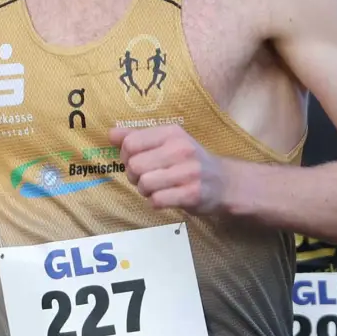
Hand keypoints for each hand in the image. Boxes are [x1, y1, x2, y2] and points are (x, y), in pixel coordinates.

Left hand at [110, 124, 226, 213]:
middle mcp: (180, 149)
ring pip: (144, 184)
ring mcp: (188, 172)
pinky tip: (165, 198)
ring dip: (145, 190)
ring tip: (157, 188)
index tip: (136, 161)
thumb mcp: (168, 142)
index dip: (125, 156)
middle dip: (134, 176)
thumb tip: (111, 134)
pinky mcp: (191, 194)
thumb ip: (139, 137)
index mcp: (172, 133)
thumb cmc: (190, 161)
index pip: (131, 143)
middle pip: (134, 165)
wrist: (225, 182)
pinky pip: (157, 200)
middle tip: (146, 177)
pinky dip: (155, 202)